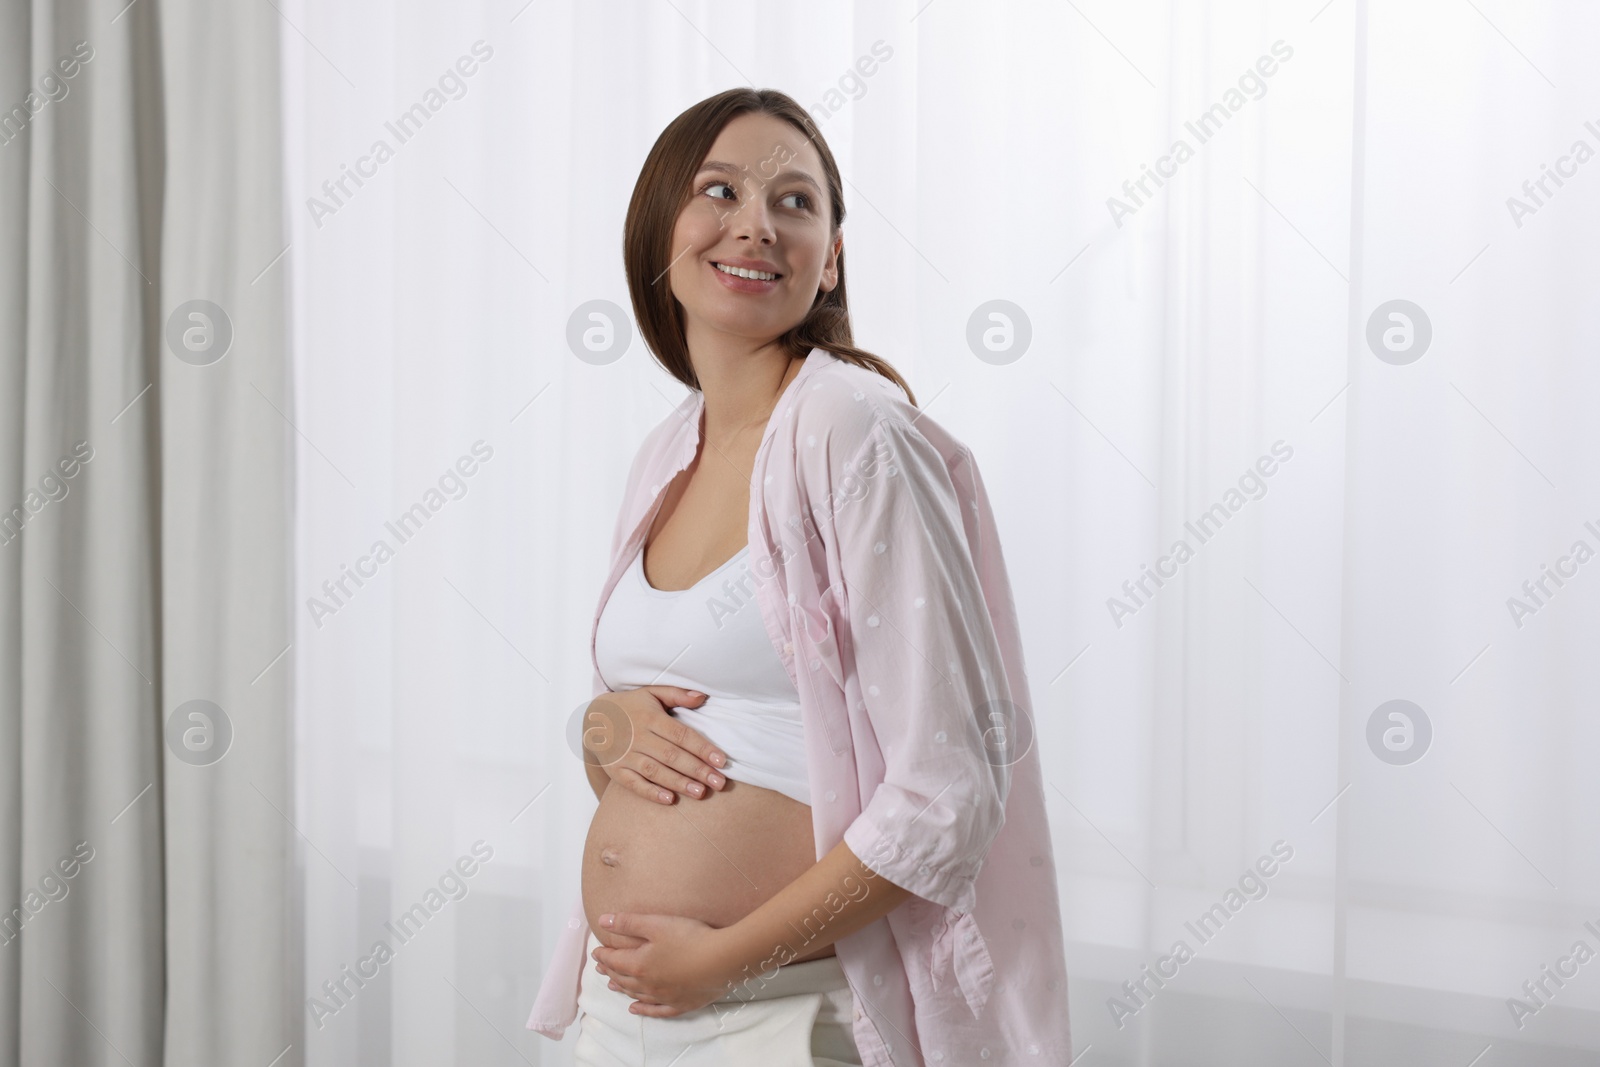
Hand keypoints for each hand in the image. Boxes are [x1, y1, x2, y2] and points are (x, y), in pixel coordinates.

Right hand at [582, 686, 728, 802]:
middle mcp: (638, 737)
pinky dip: (651, 793)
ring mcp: (625, 755)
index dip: (702, 748)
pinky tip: (669, 800)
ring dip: (678, 783)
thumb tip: (703, 697)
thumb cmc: (632, 706)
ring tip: (700, 793)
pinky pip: (634, 784)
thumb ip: (677, 695)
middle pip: (671, 755)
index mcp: (651, 718)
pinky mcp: (615, 770)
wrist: (594, 718)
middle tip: (719, 783)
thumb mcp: (652, 694)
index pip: (681, 735)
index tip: (722, 761)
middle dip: (697, 770)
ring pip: (655, 771)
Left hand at [590, 913, 740, 1016]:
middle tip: (601, 967)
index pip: (614, 961)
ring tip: (612, 985)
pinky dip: (643, 1010)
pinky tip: (635, 1008)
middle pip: (623, 979)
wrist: (721, 960)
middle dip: (610, 971)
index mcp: (639, 965)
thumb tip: (603, 921)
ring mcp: (664, 997)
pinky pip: (656, 1011)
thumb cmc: (690, 938)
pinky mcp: (681, 1004)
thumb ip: (628, 922)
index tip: (596, 952)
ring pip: (636, 995)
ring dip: (622, 989)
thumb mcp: (656, 924)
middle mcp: (648, 985)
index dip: (603, 956)